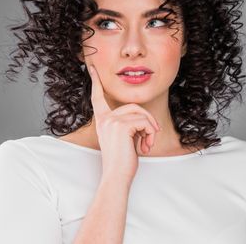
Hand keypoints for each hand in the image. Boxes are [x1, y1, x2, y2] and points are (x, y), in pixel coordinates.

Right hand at [88, 65, 160, 185]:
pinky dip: (151, 134)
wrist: (116, 177)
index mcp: (102, 120)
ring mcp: (111, 121)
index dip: (95, 81)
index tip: (92, 68)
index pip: (97, 97)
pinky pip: (145, 122)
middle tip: (152, 135)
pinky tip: (145, 146)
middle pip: (133, 106)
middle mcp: (104, 118)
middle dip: (148, 121)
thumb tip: (142, 118)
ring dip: (150, 129)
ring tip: (147, 144)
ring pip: (141, 114)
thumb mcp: (122, 138)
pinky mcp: (121, 126)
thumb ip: (126, 123)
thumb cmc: (121, 160)